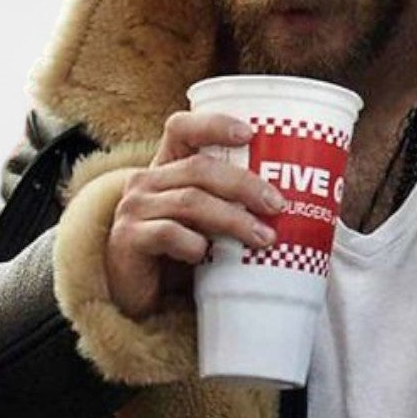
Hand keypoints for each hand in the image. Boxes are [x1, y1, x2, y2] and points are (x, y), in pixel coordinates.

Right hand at [103, 110, 285, 319]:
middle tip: (277, 204)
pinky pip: (168, 233)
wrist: (134, 292)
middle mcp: (145, 181)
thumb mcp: (204, 221)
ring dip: (233, 219)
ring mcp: (134, 209)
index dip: (215, 125)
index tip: (251, 134)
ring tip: (263, 238)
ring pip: (190, 201)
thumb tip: (288, 209)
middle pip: (199, 169)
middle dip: (244, 185)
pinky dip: (193, 243)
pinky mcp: (128, 239)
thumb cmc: (178, 252)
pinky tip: (206, 255)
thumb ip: (229, 205)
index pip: (182, 128)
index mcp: (165, 167)